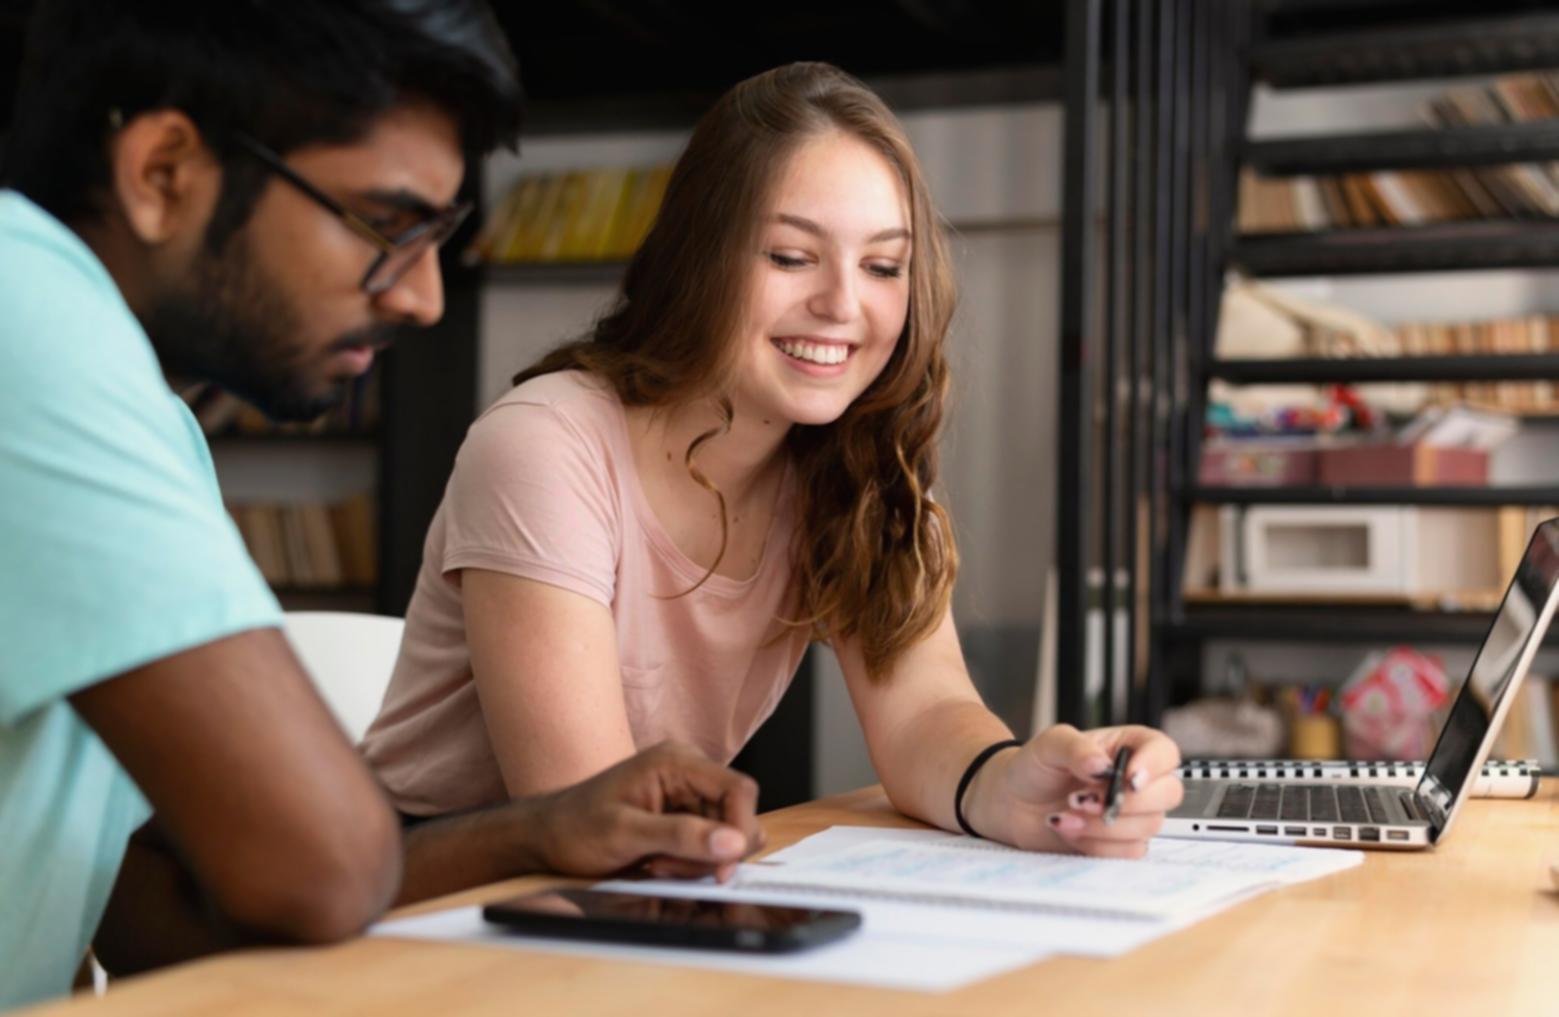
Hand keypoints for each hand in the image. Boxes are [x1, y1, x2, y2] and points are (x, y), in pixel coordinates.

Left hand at [535, 741, 764, 881]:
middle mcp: (687, 771)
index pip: (738, 790)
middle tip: (668, 867)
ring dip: (698, 860)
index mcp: (676, 762)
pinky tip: (659, 863)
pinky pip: (707, 843)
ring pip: (724, 834)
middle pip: (735, 814)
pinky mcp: (682, 815)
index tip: (723, 868)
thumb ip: (681, 836)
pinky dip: (691, 862)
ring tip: (656, 864)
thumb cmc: (575, 828)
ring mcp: (685, 794)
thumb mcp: (625, 834)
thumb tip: (734, 843)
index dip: (740, 829)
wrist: (546, 836)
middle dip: (712, 850)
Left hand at [966, 724, 1182, 857]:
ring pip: (1149, 826)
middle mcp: (1136, 780)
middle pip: (1168, 793)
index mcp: (1128, 747)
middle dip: (1126, 802)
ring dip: (1104, 825)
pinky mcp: (1120, 842)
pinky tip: (1069, 830)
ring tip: (1065, 814)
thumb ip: (1076, 749)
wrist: (1012, 802)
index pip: (1164, 752)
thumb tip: (1102, 765)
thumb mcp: (1049, 744)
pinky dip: (1097, 844)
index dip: (1154, 766)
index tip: (1129, 778)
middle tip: (1083, 799)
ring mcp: (1132, 814)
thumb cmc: (1034, 767)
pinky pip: (1129, 851)